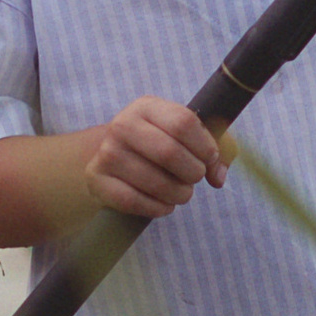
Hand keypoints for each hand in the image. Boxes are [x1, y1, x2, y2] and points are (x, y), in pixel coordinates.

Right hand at [84, 97, 230, 218]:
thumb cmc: (164, 145)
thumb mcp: (191, 136)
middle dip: (193, 173)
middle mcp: (122, 124)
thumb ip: (219, 149)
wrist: (118, 159)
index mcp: (147, 107)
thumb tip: (218, 177)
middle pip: (169, 153)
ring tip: (181, 192)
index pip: (184, 123)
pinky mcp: (96, 179)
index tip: (209, 158)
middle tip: (195, 178)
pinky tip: (164, 205)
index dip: (205, 146)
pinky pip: (134, 201)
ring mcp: (106, 152)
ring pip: (155, 182)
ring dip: (179, 195)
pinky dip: (158, 208)